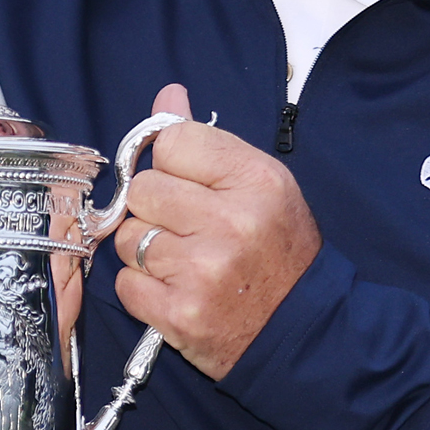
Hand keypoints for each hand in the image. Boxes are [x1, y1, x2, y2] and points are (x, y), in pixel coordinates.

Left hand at [113, 84, 319, 379]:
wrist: (303, 332)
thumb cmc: (279, 253)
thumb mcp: (261, 185)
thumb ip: (209, 142)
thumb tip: (168, 96)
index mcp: (256, 180)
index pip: (173, 142)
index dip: (174, 164)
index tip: (192, 185)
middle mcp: (231, 222)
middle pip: (143, 189)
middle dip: (157, 209)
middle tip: (189, 228)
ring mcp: (203, 271)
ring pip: (128, 236)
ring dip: (148, 250)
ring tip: (186, 262)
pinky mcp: (180, 314)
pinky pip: (126, 284)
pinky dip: (144, 289)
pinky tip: (177, 291)